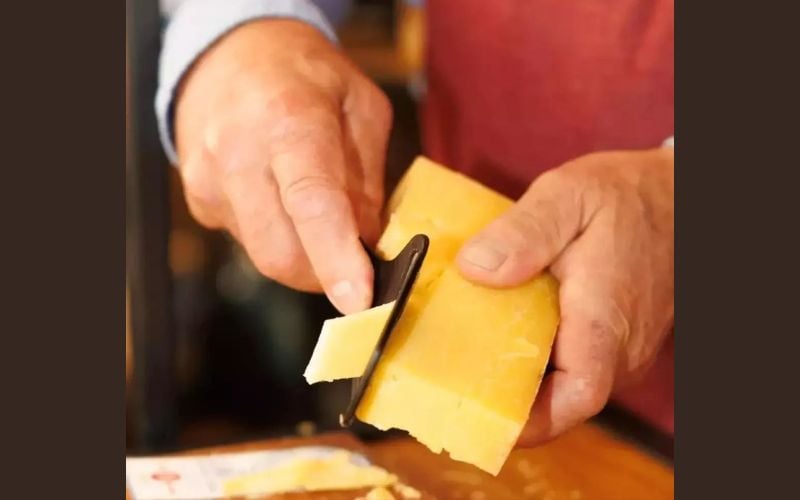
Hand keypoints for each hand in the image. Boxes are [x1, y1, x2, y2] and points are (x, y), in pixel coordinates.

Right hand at [174, 20, 392, 313]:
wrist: (232, 54)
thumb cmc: (306, 76)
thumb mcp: (361, 108)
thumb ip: (368, 179)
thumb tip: (369, 245)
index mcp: (290, 121)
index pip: (312, 203)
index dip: (336, 258)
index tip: (359, 301)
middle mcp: (239, 154)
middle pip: (281, 252)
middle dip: (325, 272)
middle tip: (355, 258)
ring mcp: (210, 181)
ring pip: (264, 256)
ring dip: (303, 254)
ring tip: (319, 215)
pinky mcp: (200, 201)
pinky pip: (247, 242)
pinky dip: (278, 238)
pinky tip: (283, 202)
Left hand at [456, 148, 674, 445]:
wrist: (674, 197)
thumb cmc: (624, 197)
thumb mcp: (567, 197)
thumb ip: (523, 232)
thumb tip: (474, 268)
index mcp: (605, 319)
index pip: (577, 395)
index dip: (531, 422)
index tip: (483, 422)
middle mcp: (619, 347)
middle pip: (561, 400)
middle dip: (508, 401)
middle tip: (450, 383)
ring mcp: (620, 349)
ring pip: (565, 385)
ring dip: (520, 379)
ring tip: (465, 359)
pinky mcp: (615, 341)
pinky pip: (573, 365)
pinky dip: (538, 359)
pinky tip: (503, 334)